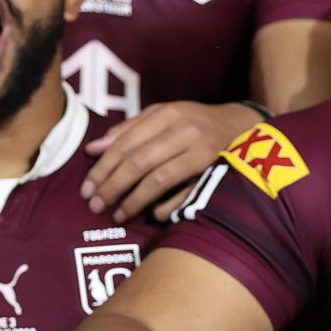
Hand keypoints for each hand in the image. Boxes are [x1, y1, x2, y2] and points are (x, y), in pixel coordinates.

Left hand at [82, 101, 250, 221]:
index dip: (104, 168)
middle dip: (113, 186)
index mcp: (167, 115)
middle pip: (139, 162)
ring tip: (118, 215)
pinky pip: (186, 194)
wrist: (243, 126)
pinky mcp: (217, 173)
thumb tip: (93, 149)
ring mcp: (203, 153)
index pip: (126, 144)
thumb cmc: (195, 123)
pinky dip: (167, 206)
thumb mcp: (163, 116)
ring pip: (159, 179)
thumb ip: (129, 130)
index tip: (87, 188)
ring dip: (134, 200)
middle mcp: (185, 131)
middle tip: (95, 205)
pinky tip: (152, 215)